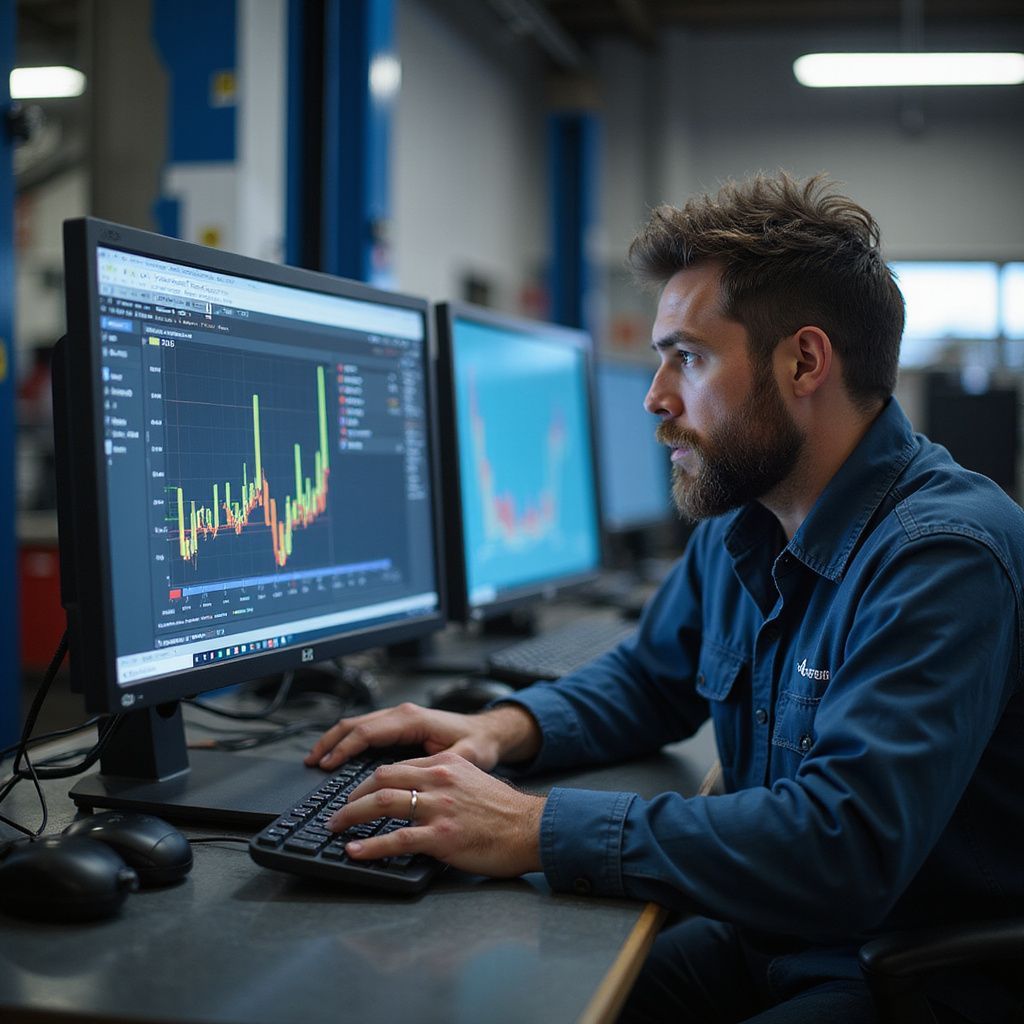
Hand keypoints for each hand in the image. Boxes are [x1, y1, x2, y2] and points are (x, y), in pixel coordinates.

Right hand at [304, 702, 540, 771]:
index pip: (368, 731)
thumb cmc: (480, 744)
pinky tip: (338, 755)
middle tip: (311, 763)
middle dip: (330, 742)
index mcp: (413, 719)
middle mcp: (403, 714)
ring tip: (317, 759)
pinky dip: (348, 741)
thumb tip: (408, 775)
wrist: (491, 734)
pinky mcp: (401, 726)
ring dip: (335, 740)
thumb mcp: (463, 757)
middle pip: (355, 724)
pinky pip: (367, 730)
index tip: (327, 765)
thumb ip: (436, 764)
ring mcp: (401, 718)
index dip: (344, 749)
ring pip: (358, 724)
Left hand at [328, 751, 544, 877]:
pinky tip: (355, 851)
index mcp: (446, 764)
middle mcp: (439, 779)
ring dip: (351, 816)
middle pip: (382, 779)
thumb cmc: (505, 811)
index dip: (370, 781)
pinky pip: (396, 839)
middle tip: (337, 811)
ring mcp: (439, 807)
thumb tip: (416, 792)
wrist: (532, 829)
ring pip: (383, 803)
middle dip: (352, 795)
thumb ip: (444, 781)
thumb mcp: (473, 780)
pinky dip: (370, 845)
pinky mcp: (442, 836)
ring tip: (336, 827)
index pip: (397, 766)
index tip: (356, 793)